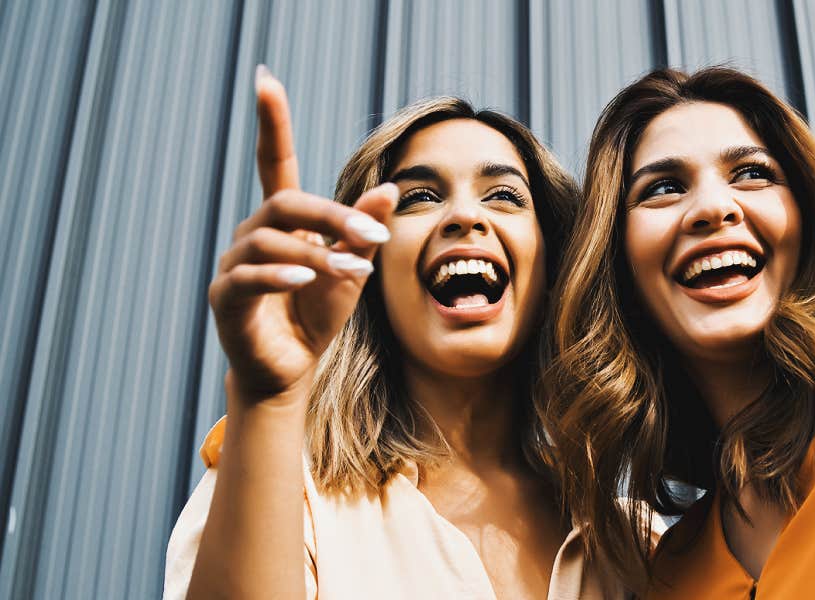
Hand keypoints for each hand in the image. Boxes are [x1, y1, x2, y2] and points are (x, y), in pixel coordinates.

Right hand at [208, 65, 397, 405]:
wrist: (291, 371)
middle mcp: (254, 233)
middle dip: (334, 216)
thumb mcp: (352, 270)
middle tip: (373, 236)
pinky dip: (280, 276)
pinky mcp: (226, 298)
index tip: (265, 79)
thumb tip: (389, 188)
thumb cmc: (316, 316)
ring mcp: (235, 264)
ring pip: (273, 241)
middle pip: (287, 203)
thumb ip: (364, 231)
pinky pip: (248, 277)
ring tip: (354, 270)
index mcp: (284, 221)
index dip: (272, 122)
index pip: (275, 161)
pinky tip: (306, 281)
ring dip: (319, 254)